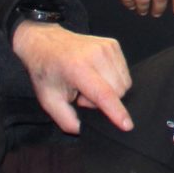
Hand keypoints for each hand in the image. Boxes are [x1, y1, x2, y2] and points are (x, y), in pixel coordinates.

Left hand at [13, 20, 132, 135]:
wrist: (46, 43)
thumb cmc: (47, 72)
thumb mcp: (49, 101)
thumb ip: (66, 120)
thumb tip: (85, 129)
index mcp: (77, 69)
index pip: (103, 94)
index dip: (116, 112)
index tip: (127, 125)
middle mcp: (96, 55)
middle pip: (118, 91)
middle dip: (102, 101)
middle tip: (82, 96)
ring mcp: (107, 47)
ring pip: (124, 83)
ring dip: (110, 90)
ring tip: (88, 84)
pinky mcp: (113, 45)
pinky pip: (124, 72)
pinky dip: (113, 80)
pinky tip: (96, 75)